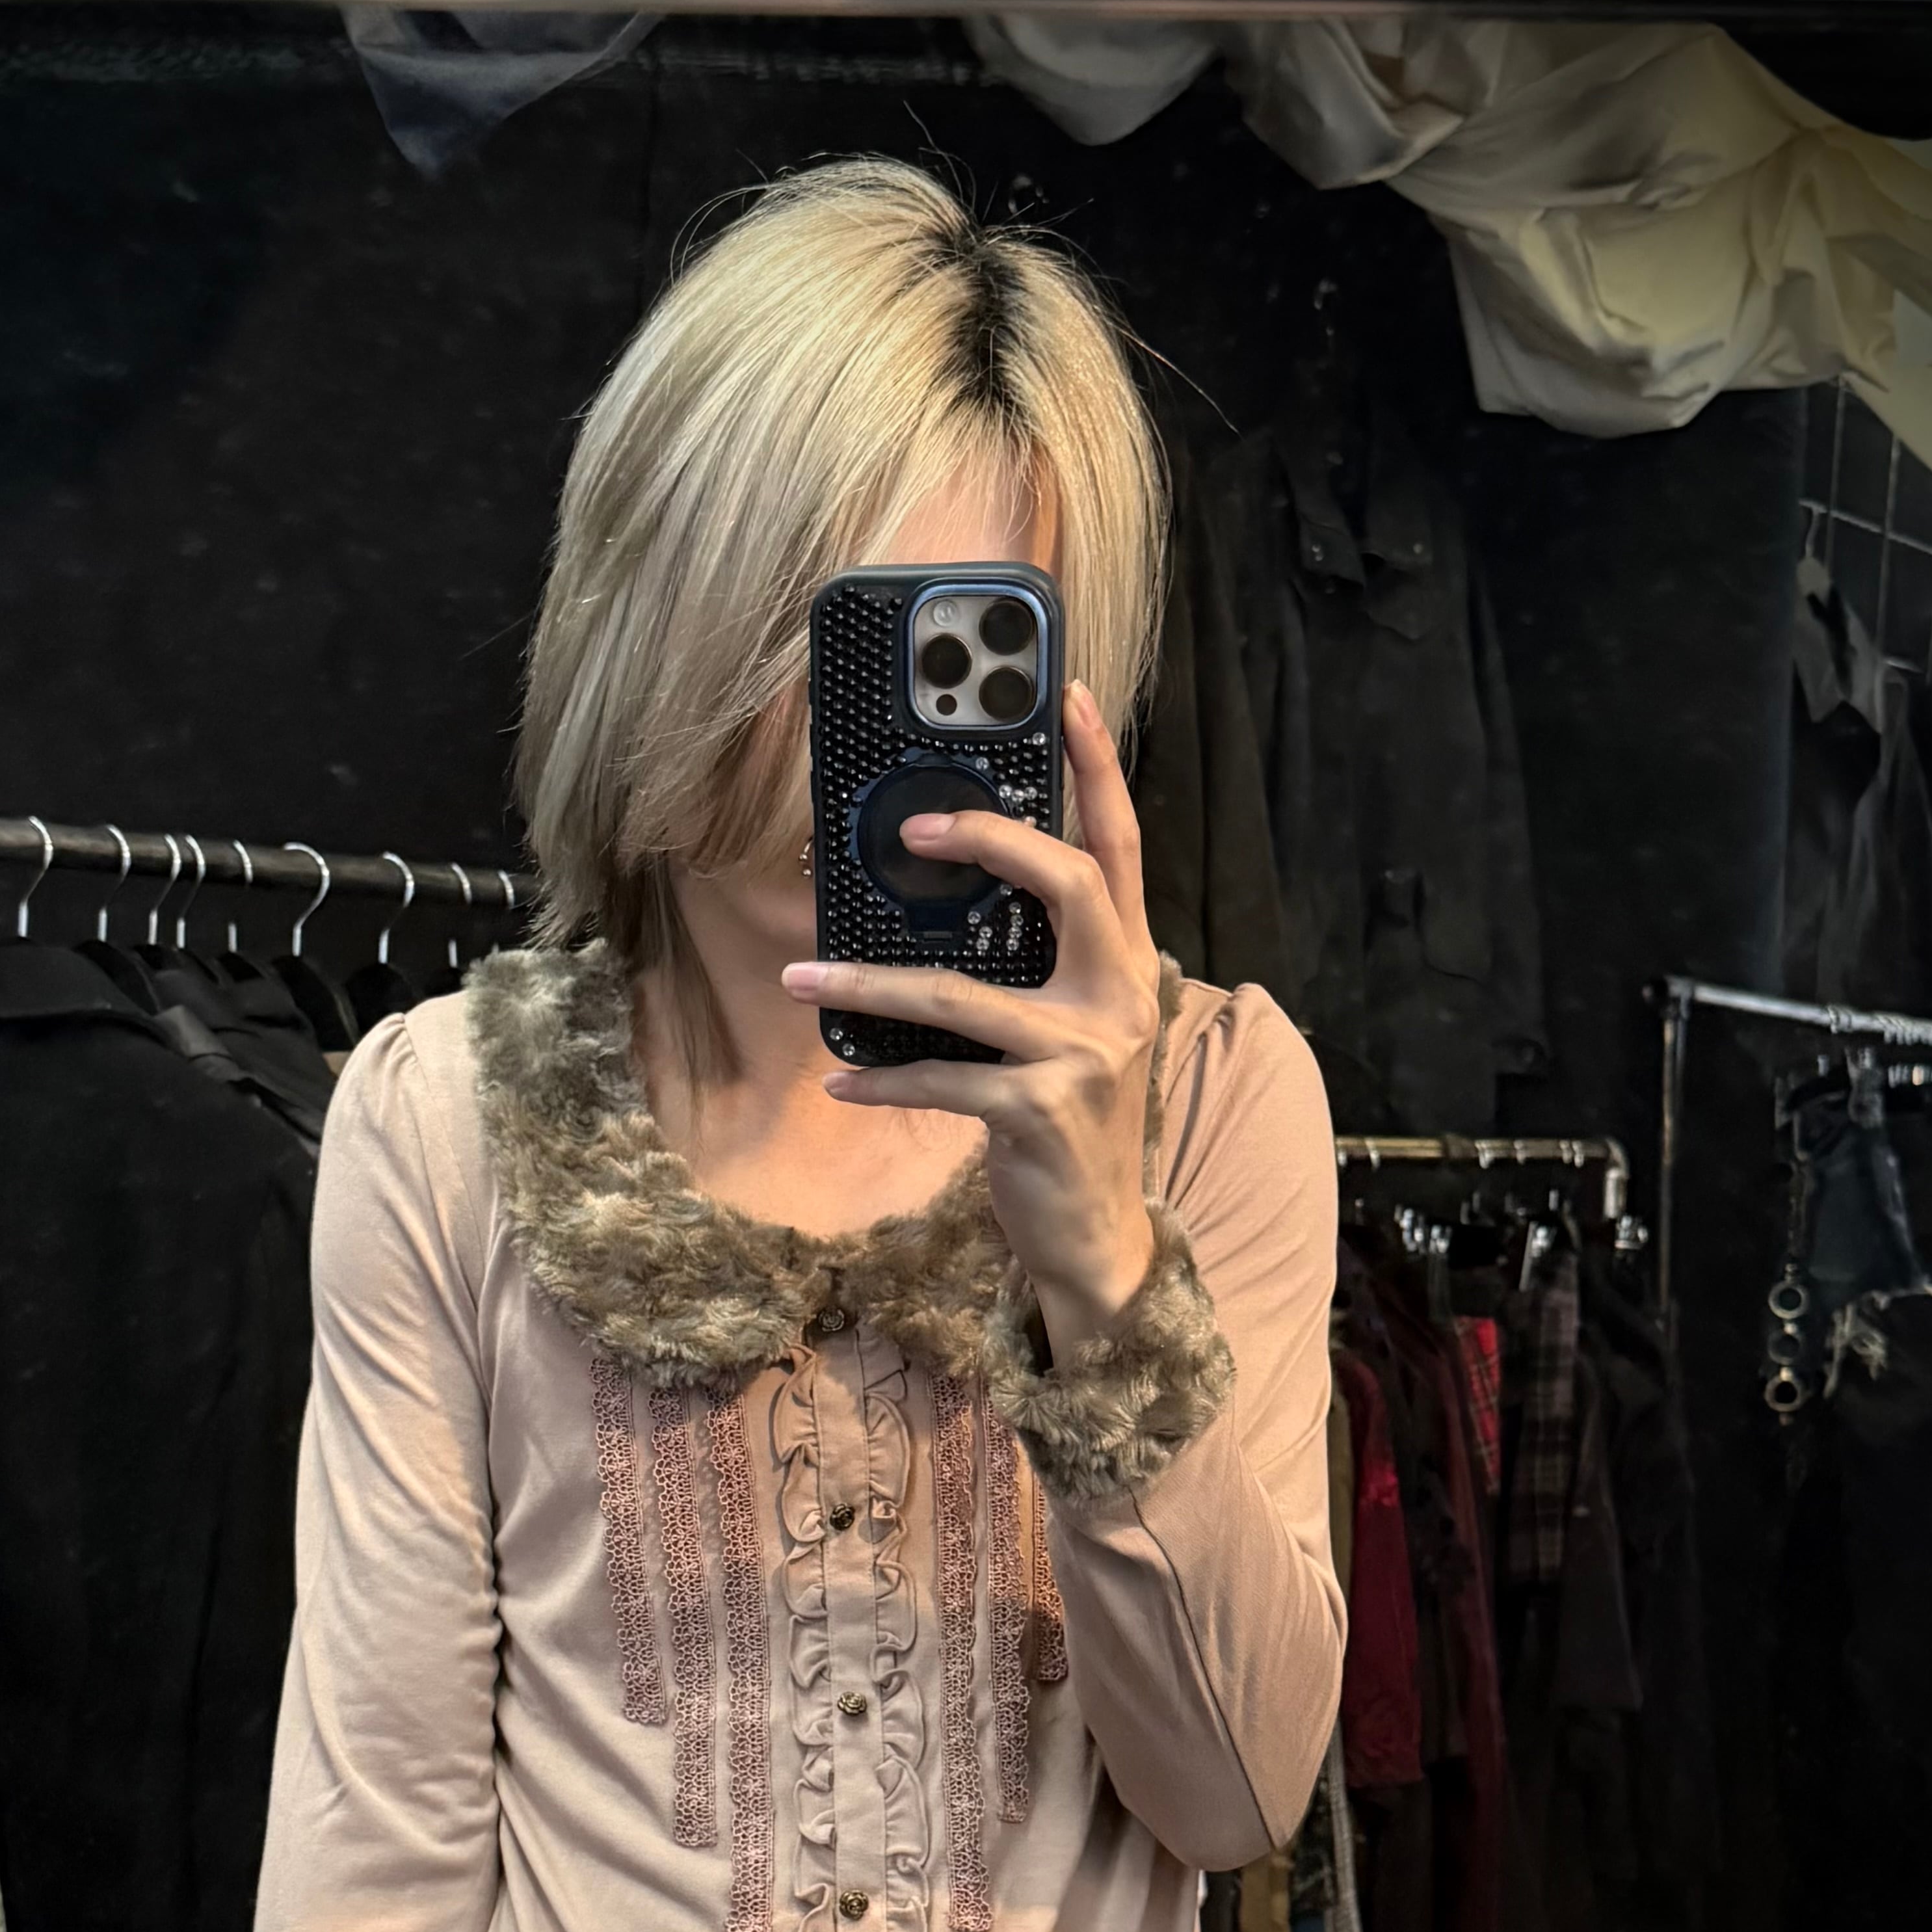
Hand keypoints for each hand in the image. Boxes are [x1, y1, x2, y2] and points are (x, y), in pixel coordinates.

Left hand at [782, 680, 1162, 1355]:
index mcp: (1129, 964)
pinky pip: (941, 1079)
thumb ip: (1038, 967)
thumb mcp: (1070, 1032)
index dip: (1099, 770)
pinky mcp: (1039, 1113)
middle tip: (912, 832)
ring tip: (802, 978)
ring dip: (870, 985)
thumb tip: (944, 905)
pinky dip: (879, 1079)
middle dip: (992, 842)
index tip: (1071, 696)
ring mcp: (1084, 1055)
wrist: (1098, 1234)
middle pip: (1070, 884)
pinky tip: (837, 1080)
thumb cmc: (1070, 1121)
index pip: (1123, 848)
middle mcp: (1120, 996)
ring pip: (965, 994)